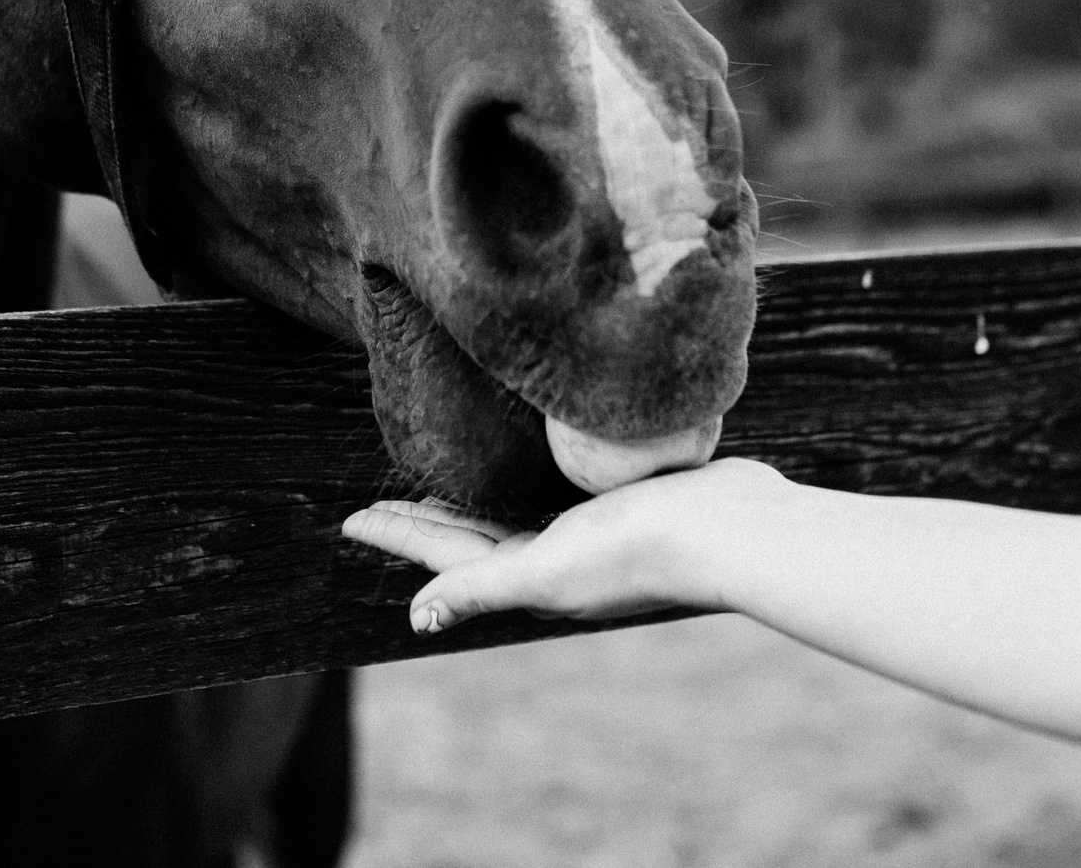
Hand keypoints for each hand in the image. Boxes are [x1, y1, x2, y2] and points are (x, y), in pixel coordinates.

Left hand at [341, 457, 788, 633]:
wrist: (731, 528)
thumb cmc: (636, 549)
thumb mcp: (546, 569)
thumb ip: (481, 587)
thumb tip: (416, 617)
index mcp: (529, 574)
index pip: (443, 554)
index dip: (397, 535)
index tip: (350, 519)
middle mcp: (554, 556)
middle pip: (469, 534)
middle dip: (424, 520)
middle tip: (380, 501)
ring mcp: (588, 530)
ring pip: (509, 512)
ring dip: (470, 503)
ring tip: (440, 484)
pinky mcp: (620, 501)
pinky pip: (552, 490)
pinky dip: (522, 482)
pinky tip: (523, 464)